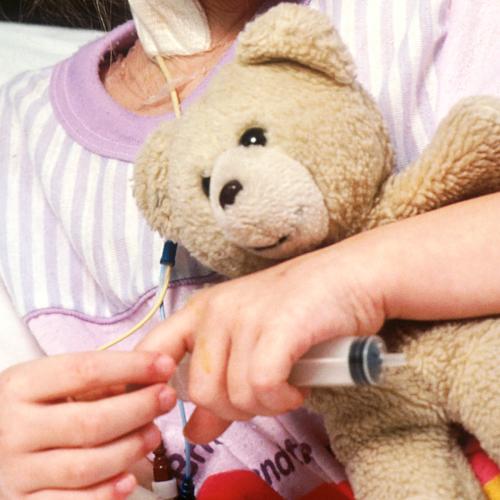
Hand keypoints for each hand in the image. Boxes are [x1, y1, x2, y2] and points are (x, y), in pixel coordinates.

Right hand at [0, 351, 176, 498]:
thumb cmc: (28, 407)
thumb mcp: (47, 383)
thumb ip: (93, 382)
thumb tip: (148, 380)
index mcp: (19, 386)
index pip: (84, 371)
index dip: (131, 367)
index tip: (165, 365)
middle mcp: (12, 429)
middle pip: (90, 422)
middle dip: (139, 409)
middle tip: (167, 398)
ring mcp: (14, 472)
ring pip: (85, 466)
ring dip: (130, 449)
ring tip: (154, 434)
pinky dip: (105, 493)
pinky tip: (128, 478)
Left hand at [137, 245, 385, 443]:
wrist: (351, 276)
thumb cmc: (301, 310)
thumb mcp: (251, 344)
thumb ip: (220, 388)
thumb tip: (193, 433)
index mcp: (202, 310)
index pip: (152, 351)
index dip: (150, 387)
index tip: (174, 408)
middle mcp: (216, 310)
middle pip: (199, 391)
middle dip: (233, 409)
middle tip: (264, 395)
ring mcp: (245, 316)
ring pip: (233, 395)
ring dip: (264, 405)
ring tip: (286, 386)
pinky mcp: (277, 327)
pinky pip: (263, 387)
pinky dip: (282, 399)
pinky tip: (298, 387)